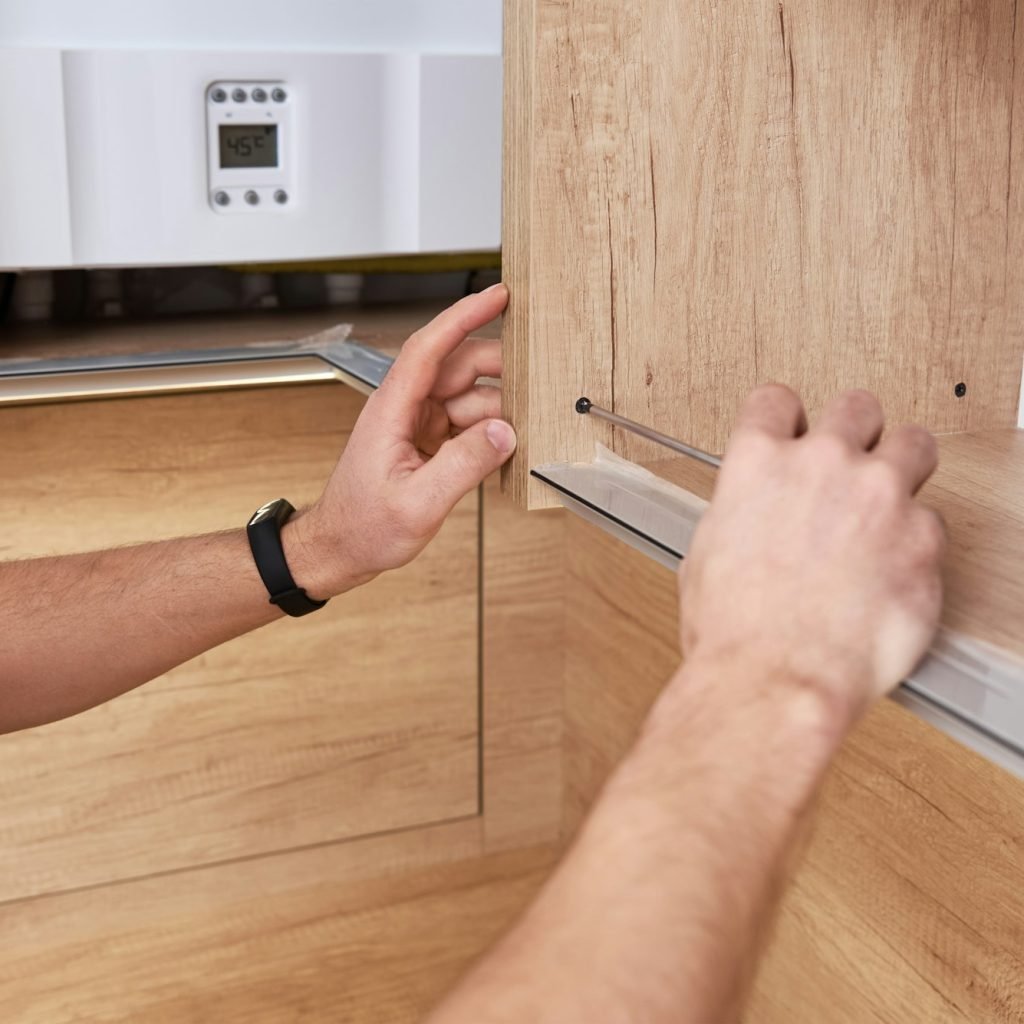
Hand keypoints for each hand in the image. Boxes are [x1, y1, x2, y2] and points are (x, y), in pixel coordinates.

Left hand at [284, 285, 515, 596]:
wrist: (339, 548)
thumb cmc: (362, 527)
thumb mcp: (417, 504)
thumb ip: (463, 466)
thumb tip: (504, 432)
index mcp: (392, 410)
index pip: (430, 348)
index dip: (464, 316)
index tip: (498, 295)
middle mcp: (405, 408)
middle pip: (458, 367)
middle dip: (499, 372)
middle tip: (538, 382)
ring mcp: (416, 423)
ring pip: (469, 396)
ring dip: (497, 411)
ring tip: (525, 431)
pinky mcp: (427, 440)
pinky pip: (466, 422)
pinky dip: (488, 432)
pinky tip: (504, 449)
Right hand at [677, 385, 944, 730]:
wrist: (778, 677)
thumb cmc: (735, 630)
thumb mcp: (707, 555)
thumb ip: (740, 514)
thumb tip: (751, 518)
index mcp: (758, 463)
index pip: (776, 401)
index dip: (786, 419)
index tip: (793, 434)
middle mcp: (821, 464)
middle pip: (856, 407)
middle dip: (854, 432)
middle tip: (852, 463)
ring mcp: (879, 496)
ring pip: (914, 444)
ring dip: (903, 466)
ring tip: (891, 499)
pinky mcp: (923, 539)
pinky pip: (932, 522)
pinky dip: (916, 542)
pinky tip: (894, 569)